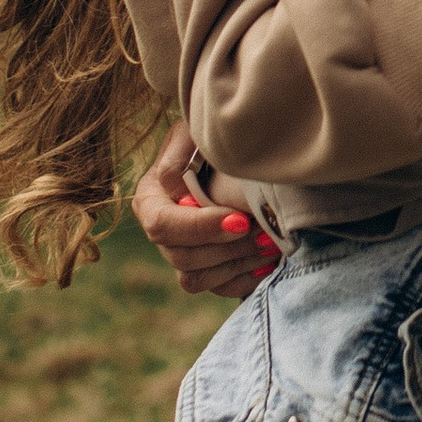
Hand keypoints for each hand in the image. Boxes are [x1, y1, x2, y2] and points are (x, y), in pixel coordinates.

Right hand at [132, 122, 271, 298]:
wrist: (232, 156)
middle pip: (180, 257)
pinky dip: (243, 280)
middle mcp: (161, 231)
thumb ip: (179, 155)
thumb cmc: (209, 140)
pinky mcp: (205, 268)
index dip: (201, 228)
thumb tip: (175, 189)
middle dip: (227, 248)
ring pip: (196, 278)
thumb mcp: (191, 133)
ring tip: (270, 245)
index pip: (162, 226)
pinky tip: (268, 263)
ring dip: (236, 264)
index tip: (241, 220)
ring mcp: (181, 253)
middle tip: (264, 233)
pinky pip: (217, 288)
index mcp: (151, 198)